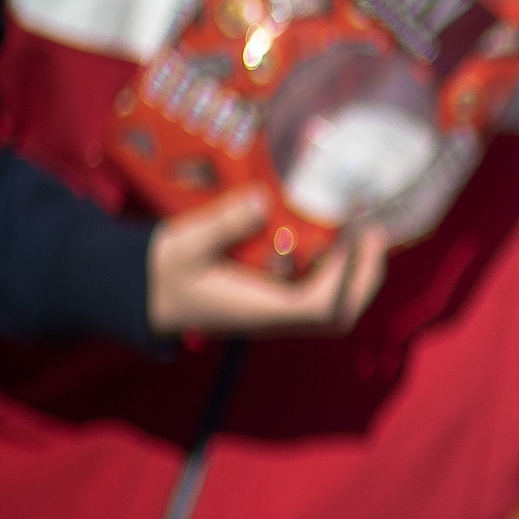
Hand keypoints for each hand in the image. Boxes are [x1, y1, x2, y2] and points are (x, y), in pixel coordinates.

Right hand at [146, 189, 388, 336]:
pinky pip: (317, 294)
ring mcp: (277, 313)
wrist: (146, 295)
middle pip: (338, 314)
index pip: (319, 308)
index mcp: (258, 311)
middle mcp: (275, 318)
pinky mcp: (274, 303)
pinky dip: (335, 270)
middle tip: (372, 232)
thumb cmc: (164, 272)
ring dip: (354, 273)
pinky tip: (333, 236)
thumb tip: (261, 200)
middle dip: (364, 277)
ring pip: (332, 306)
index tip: (357, 239)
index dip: (346, 279)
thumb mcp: (184, 244)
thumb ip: (222, 224)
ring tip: (360, 229)